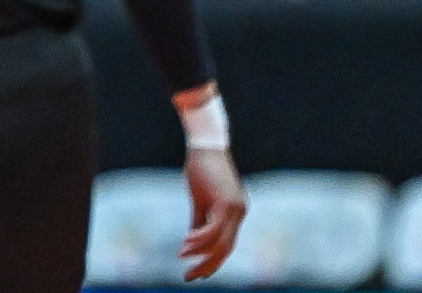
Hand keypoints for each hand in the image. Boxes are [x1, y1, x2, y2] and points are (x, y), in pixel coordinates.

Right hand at [181, 147, 246, 280]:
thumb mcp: (199, 199)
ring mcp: (234, 208)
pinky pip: (213, 228)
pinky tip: (185, 243)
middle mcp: (239, 213)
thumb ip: (198, 221)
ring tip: (182, 257)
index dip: (211, 261)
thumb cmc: (201, 168)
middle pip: (225, 249)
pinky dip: (199, 238)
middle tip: (190, 277)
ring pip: (220, 242)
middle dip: (207, 265)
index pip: (226, 245)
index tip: (195, 273)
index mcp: (235, 213)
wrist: (206, 144)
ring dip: (199, 253)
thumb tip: (191, 242)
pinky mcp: (225, 202)